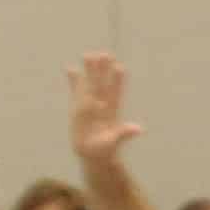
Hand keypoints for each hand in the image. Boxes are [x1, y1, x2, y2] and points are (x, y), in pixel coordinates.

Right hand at [70, 54, 143, 169]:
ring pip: (90, 85)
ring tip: (88, 54)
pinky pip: (76, 91)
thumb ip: (124, 134)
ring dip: (89, 71)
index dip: (117, 82)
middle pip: (102, 85)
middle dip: (103, 71)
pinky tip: (70, 68)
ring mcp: (90, 105)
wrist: (94, 154)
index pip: (114, 94)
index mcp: (111, 113)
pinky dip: (74, 81)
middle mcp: (102, 105)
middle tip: (104, 54)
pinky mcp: (78, 108)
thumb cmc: (105, 151)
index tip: (119, 67)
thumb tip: (138, 129)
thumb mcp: (114, 143)